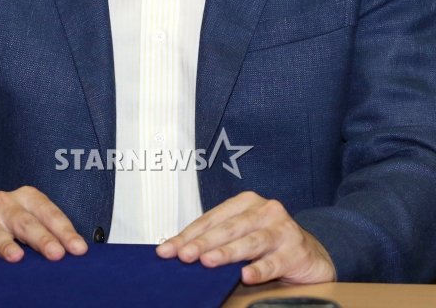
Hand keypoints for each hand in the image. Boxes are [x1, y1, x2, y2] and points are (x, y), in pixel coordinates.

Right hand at [0, 186, 86, 274]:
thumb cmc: (8, 233)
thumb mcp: (29, 228)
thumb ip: (47, 236)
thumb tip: (75, 255)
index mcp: (26, 199)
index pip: (48, 213)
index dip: (64, 231)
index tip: (78, 249)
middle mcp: (4, 204)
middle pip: (25, 221)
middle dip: (42, 238)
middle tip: (56, 254)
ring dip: (6, 245)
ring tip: (16, 257)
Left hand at [156, 191, 334, 284]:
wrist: (311, 256)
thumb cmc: (270, 245)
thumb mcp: (242, 238)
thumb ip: (218, 241)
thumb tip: (180, 253)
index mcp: (246, 203)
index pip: (211, 219)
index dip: (188, 235)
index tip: (168, 250)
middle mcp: (264, 210)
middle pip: (229, 227)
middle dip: (203, 242)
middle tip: (185, 255)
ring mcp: (283, 228)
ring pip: (251, 241)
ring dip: (228, 252)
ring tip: (209, 262)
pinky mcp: (297, 249)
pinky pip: (275, 261)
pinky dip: (260, 269)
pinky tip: (247, 276)